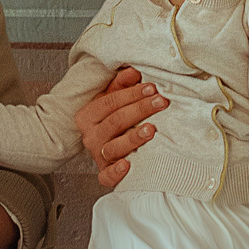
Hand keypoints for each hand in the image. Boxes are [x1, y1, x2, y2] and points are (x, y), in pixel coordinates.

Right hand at [73, 65, 166, 190]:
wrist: (107, 147)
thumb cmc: (114, 119)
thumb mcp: (113, 98)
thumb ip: (121, 85)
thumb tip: (133, 71)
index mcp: (87, 115)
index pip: (109, 102)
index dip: (131, 94)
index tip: (152, 88)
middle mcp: (89, 136)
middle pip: (115, 121)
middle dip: (140, 110)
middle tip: (161, 102)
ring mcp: (97, 156)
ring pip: (113, 147)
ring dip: (133, 138)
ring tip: (151, 130)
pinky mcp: (105, 174)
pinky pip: (107, 176)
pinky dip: (116, 173)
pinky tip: (128, 165)